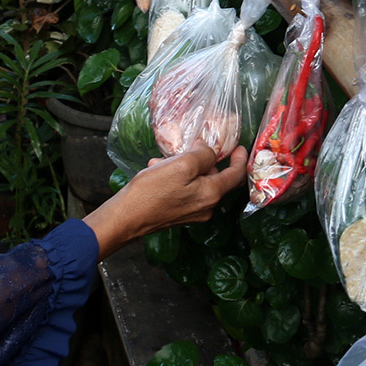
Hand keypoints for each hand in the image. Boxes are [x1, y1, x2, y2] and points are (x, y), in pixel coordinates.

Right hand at [85, 145, 247, 257]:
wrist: (125, 218)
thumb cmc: (152, 192)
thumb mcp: (181, 165)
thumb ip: (202, 155)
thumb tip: (209, 151)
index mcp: (211, 195)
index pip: (235, 175)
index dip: (240, 159)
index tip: (240, 147)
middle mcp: (206, 207)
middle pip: (215, 178)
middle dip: (203, 160)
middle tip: (189, 147)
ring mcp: (191, 213)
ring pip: (196, 182)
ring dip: (183, 167)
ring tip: (164, 160)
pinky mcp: (177, 214)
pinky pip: (184, 190)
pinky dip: (174, 178)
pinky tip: (156, 170)